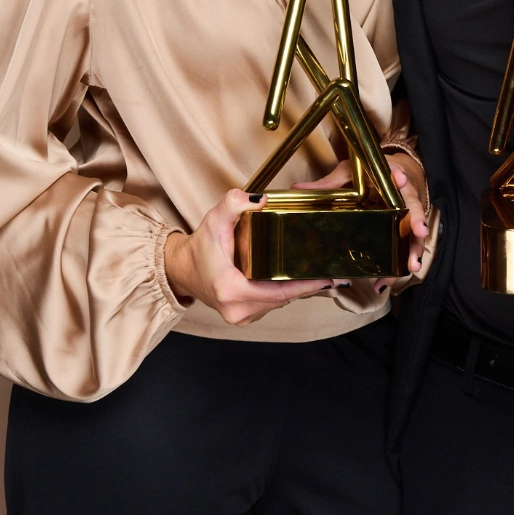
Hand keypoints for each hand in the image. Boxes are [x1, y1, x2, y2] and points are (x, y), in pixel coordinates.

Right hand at [163, 190, 332, 324]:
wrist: (181, 268)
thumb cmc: (199, 246)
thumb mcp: (215, 219)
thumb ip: (235, 203)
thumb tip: (262, 198)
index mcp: (231, 290)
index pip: (279, 292)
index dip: (305, 286)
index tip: (327, 279)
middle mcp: (237, 309)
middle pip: (283, 299)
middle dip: (306, 286)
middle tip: (332, 273)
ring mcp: (240, 316)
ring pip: (278, 303)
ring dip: (296, 290)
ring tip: (319, 275)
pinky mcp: (242, 316)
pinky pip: (270, 305)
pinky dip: (284, 293)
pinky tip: (297, 280)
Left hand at [293, 151, 430, 290]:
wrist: (394, 173)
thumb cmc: (369, 172)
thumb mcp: (349, 173)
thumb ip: (327, 183)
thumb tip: (296, 190)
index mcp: (389, 176)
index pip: (397, 175)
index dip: (400, 178)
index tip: (401, 179)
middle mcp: (405, 195)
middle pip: (415, 208)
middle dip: (417, 221)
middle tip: (420, 233)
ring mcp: (408, 214)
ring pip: (415, 232)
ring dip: (414, 250)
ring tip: (411, 266)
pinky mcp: (406, 229)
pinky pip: (408, 246)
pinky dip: (402, 263)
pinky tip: (390, 281)